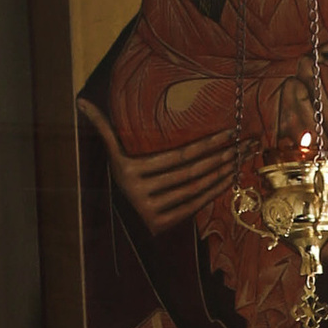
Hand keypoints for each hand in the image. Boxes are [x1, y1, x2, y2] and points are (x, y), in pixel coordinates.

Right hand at [82, 98, 233, 232]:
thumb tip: (81, 102)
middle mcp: (139, 192)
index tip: (231, 132)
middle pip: (191, 172)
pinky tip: (230, 178)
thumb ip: (102, 127)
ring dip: (223, 173)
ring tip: (242, 157)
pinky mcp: (161, 225)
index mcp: (129, 171)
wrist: (117, 215)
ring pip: (196, 189)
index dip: (207, 144)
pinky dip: (214, 192)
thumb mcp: (112, 152)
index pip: (179, 155)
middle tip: (246, 144)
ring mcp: (150, 211)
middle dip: (223, 156)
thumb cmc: (122, 174)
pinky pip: (194, 206)